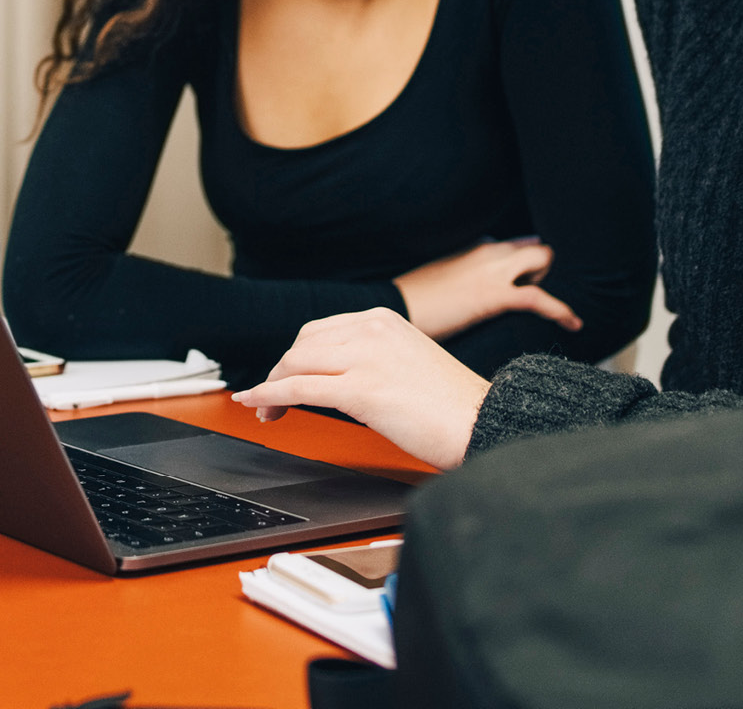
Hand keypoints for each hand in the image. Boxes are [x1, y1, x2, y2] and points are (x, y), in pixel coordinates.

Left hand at [232, 308, 491, 469]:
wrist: (484, 422)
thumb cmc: (453, 406)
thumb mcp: (409, 362)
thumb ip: (374, 359)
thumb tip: (338, 377)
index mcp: (385, 320)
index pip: (320, 330)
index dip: (296, 356)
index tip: (287, 376)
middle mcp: (373, 330)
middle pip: (303, 343)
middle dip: (281, 370)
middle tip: (271, 397)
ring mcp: (366, 358)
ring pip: (296, 362)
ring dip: (272, 385)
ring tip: (267, 410)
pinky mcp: (361, 390)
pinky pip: (300, 387)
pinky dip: (270, 394)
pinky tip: (258, 404)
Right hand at [394, 238, 581, 339]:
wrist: (396, 309)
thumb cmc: (417, 299)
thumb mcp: (445, 276)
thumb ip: (469, 272)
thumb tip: (482, 285)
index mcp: (477, 246)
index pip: (518, 244)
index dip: (530, 265)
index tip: (535, 281)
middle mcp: (488, 252)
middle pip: (538, 249)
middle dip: (543, 272)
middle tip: (534, 298)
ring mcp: (492, 271)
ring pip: (543, 262)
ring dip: (549, 284)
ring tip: (552, 311)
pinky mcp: (494, 296)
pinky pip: (540, 299)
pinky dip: (561, 310)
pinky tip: (573, 323)